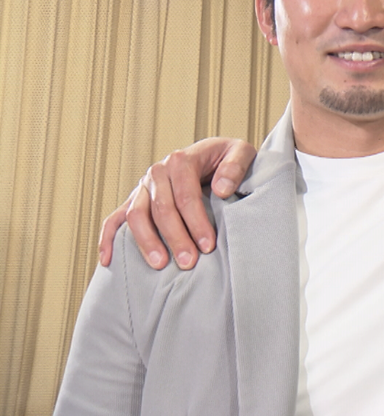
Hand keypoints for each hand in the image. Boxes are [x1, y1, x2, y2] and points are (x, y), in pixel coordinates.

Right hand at [98, 137, 257, 269]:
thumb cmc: (227, 158)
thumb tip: (221, 189)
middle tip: (188, 262)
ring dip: (146, 242)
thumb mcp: (241, 152)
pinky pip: (116, 218)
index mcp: (182, 160)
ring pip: (136, 215)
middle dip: (175, 237)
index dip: (196, 221)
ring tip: (160, 265)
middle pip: (161, 208)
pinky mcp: (135, 199)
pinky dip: (108, 238)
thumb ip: (235, 167)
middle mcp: (158, 171)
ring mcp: (143, 186)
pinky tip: (108, 260)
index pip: (185, 195)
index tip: (207, 245)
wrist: (214, 154)